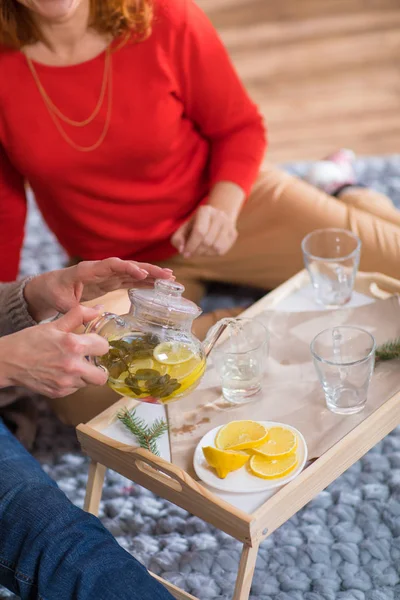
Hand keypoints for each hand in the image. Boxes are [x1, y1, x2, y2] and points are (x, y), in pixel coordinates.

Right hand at [0, 306, 108, 397]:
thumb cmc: (30, 341)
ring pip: (88, 383)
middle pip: (102, 376)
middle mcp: (73, 367)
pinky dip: (72, 382)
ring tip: (73, 365)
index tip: (94, 344)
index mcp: (74, 345)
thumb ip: (79, 315)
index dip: (99, 344)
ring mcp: (65, 383)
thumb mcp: (54, 325)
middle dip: (99, 368)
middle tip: (90, 360)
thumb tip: (98, 309)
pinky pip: (75, 389)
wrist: (7, 361)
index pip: (104, 348)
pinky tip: (61, 372)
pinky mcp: (58, 393)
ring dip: (85, 375)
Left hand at [24, 257, 173, 321]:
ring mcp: (107, 276)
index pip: (110, 265)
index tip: (141, 273)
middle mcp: (100, 270)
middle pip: (127, 266)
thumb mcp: (60, 302)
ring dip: (151, 275)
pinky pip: (130, 281)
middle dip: (148, 270)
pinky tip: (158, 286)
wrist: (48, 288)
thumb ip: (74, 309)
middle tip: (168, 275)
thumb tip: (92, 316)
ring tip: (171, 279)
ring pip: (132, 273)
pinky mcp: (110, 282)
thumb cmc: (52, 292)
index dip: (127, 268)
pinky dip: (144, 282)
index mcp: (87, 270)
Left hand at [171, 205, 237, 257]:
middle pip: (207, 241)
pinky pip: (222, 250)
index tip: (185, 253)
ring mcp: (228, 224)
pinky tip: (208, 249)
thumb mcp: (183, 229)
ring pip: (216, 247)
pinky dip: (212, 253)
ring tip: (200, 249)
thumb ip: (177, 239)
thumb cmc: (194, 226)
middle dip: (197, 250)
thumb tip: (182, 249)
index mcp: (205, 211)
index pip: (199, 232)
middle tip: (192, 252)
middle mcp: (219, 215)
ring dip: (205, 253)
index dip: (191, 245)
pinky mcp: (233, 234)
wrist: (214, 218)